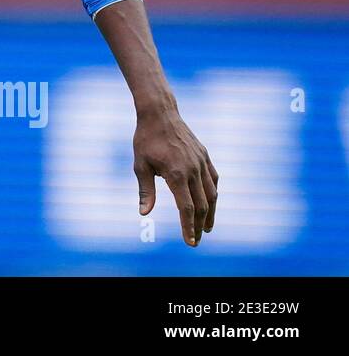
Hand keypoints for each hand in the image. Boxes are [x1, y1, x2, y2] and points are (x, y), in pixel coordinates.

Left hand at [133, 108, 217, 246]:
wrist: (160, 113)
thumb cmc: (146, 139)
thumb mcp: (140, 165)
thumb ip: (145, 190)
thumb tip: (144, 214)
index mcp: (176, 174)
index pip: (186, 208)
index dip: (189, 227)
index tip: (190, 242)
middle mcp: (193, 170)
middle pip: (202, 205)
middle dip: (199, 225)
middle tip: (197, 239)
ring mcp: (201, 162)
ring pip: (212, 194)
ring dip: (211, 213)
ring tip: (207, 227)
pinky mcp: (205, 156)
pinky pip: (214, 179)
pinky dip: (213, 193)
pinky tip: (210, 202)